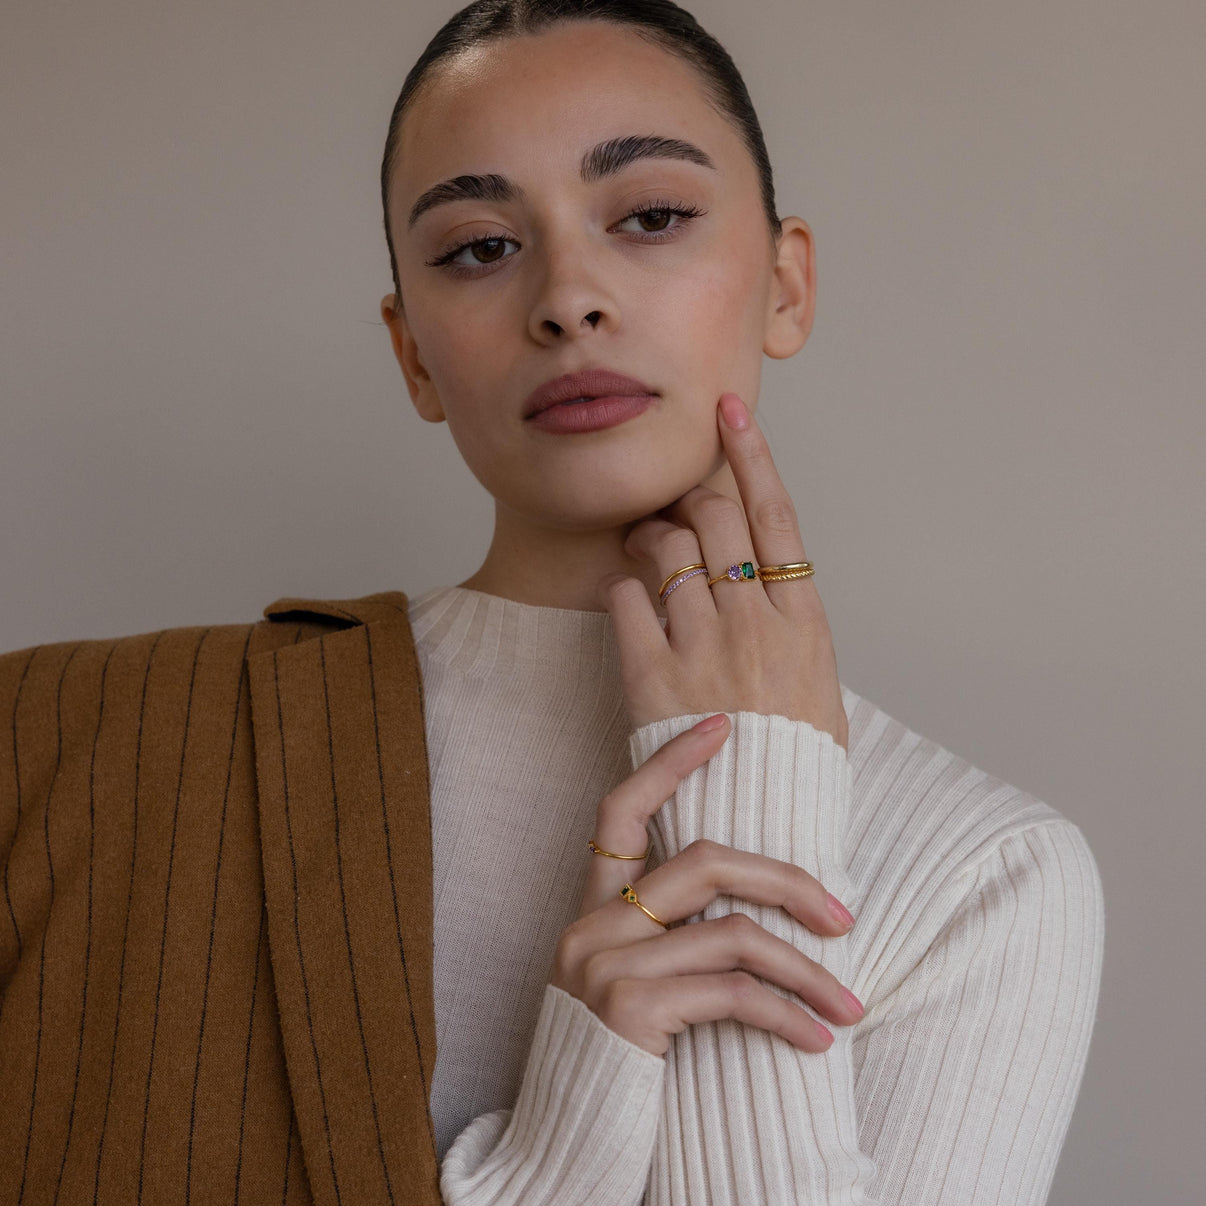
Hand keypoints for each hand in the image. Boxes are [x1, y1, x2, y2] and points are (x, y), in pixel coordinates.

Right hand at [549, 718, 862, 1056]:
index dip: (671, 763)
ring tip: (849, 1006)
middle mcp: (591, 925)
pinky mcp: (628, 1009)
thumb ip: (671, 945)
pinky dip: (786, 1016)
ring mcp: (604, 963)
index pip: (621, 809)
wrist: (559, 1157)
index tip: (722, 728)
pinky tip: (816, 1041)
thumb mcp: (633, 993)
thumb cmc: (612, 1072)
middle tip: (844, 919)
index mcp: (590, 911)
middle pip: (706, 861)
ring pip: (733, 933)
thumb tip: (758, 918)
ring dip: (806, 972)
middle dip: (788, 883)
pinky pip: (731, 993)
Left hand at [601, 391, 845, 746]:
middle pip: (716, 518)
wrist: (758, 822)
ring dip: (652, 532)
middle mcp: (753, 621)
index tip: (728, 411)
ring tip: (646, 542)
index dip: (749, 454)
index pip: (774, 514)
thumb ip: (792, 620)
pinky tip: (628, 592)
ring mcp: (701, 646)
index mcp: (802, 619)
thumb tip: (768, 573)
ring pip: (668, 549)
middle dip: (691, 496)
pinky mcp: (653, 676)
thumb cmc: (793, 756)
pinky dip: (623, 584)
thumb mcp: (819, 682)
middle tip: (678, 506)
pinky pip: (626, 599)